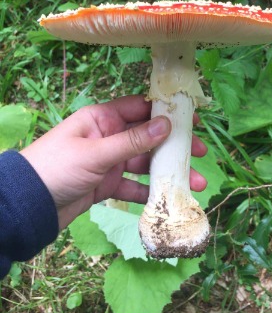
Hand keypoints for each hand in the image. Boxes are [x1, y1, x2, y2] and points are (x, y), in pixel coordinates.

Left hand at [20, 95, 206, 229]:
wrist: (28, 205)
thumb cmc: (57, 167)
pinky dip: (148, 192)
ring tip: (196, 183)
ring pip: (144, 164)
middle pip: (148, 137)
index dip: (166, 112)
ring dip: (168, 172)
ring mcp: (108, 162)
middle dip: (174, 146)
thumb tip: (167, 124)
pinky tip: (167, 199)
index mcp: (102, 118)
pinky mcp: (106, 185)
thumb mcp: (96, 152)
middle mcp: (108, 137)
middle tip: (201, 152)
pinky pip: (132, 186)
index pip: (140, 108)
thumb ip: (132, 141)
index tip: (192, 118)